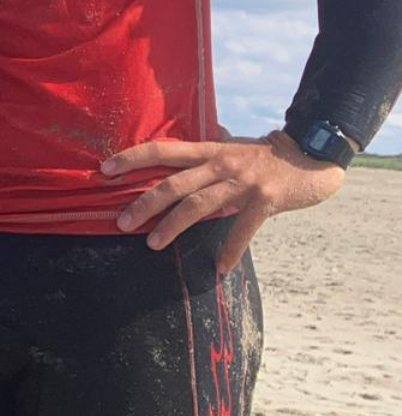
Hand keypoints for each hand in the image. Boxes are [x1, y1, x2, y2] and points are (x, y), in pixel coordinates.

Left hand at [102, 130, 346, 274]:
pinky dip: (231, 249)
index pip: (162, 150)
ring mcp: (243, 182)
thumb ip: (206, 155)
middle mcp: (221, 164)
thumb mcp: (231, 148)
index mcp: (209, 150)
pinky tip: (220, 268)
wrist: (312, 152)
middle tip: (120, 222)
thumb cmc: (266, 154)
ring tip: (152, 244)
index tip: (104, 169)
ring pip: (199, 204)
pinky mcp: (267, 199)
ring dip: (173, 226)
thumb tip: (178, 160)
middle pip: (173, 183)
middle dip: (144, 203)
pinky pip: (244, 228)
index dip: (132, 157)